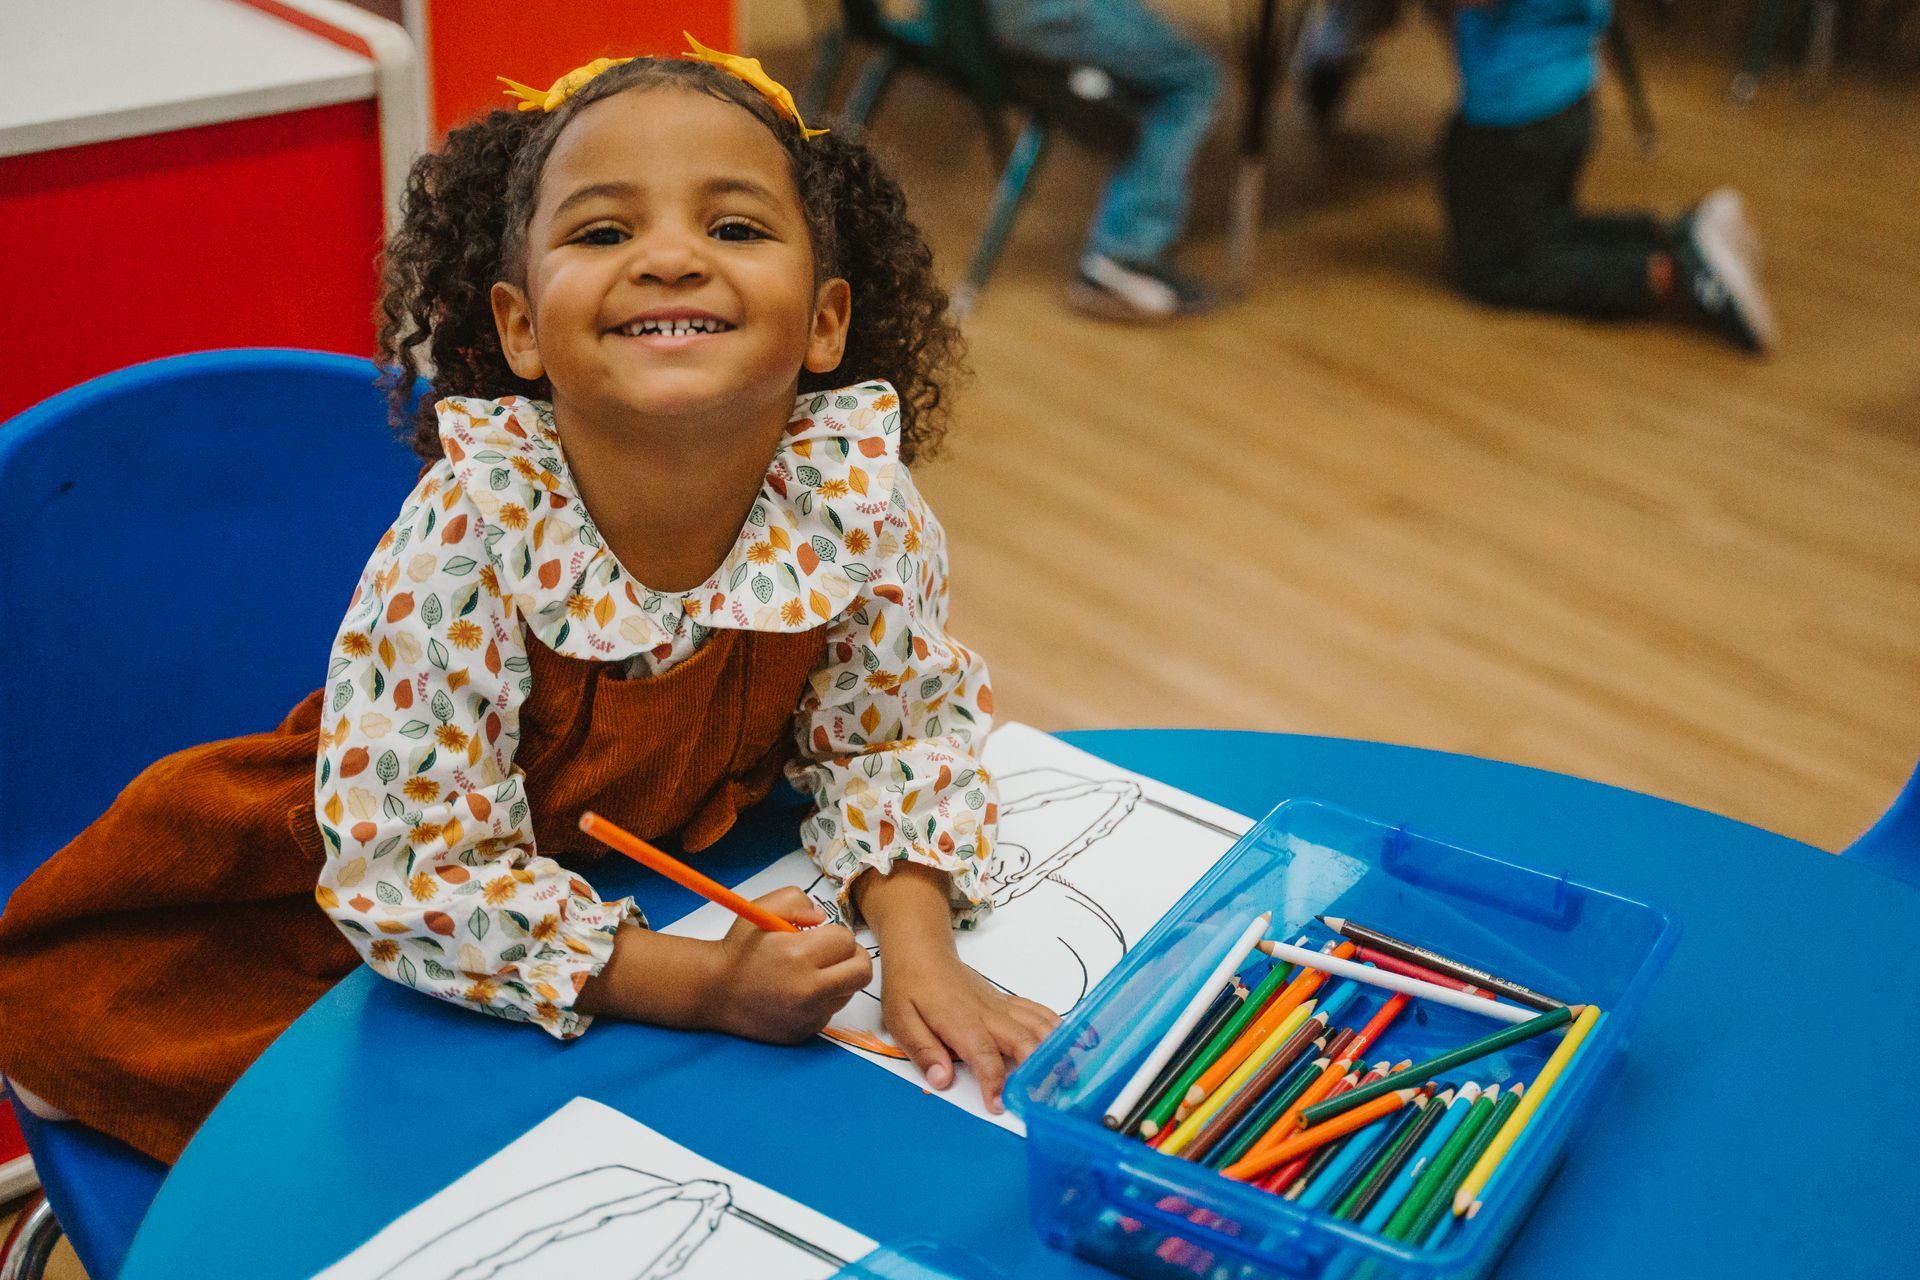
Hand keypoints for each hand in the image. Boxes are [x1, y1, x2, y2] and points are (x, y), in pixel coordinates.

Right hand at [709, 888, 872, 1043]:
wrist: (714, 992)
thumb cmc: (739, 949)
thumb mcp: (762, 909)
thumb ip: (797, 901)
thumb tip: (823, 918)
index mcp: (798, 956)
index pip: (846, 941)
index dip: (834, 934)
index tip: (818, 936)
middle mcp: (808, 990)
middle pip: (862, 972)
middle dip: (853, 956)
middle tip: (833, 953)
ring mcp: (808, 1015)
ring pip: (849, 992)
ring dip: (839, 978)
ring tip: (811, 971)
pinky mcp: (806, 1031)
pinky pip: (831, 1011)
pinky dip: (824, 998)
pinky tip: (800, 991)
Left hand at [854, 862, 1059, 1112]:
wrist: (921, 952)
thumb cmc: (909, 988)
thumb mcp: (901, 1021)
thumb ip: (923, 1051)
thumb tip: (941, 1080)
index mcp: (961, 1022)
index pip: (984, 1055)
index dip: (994, 1081)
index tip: (1000, 1104)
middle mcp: (987, 1014)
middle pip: (1022, 1041)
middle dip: (1039, 1068)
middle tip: (1050, 1097)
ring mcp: (1000, 1006)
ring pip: (1036, 1025)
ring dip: (1055, 1048)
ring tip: (1070, 1073)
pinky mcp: (1005, 1003)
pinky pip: (1036, 1012)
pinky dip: (1056, 1026)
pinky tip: (1070, 1040)